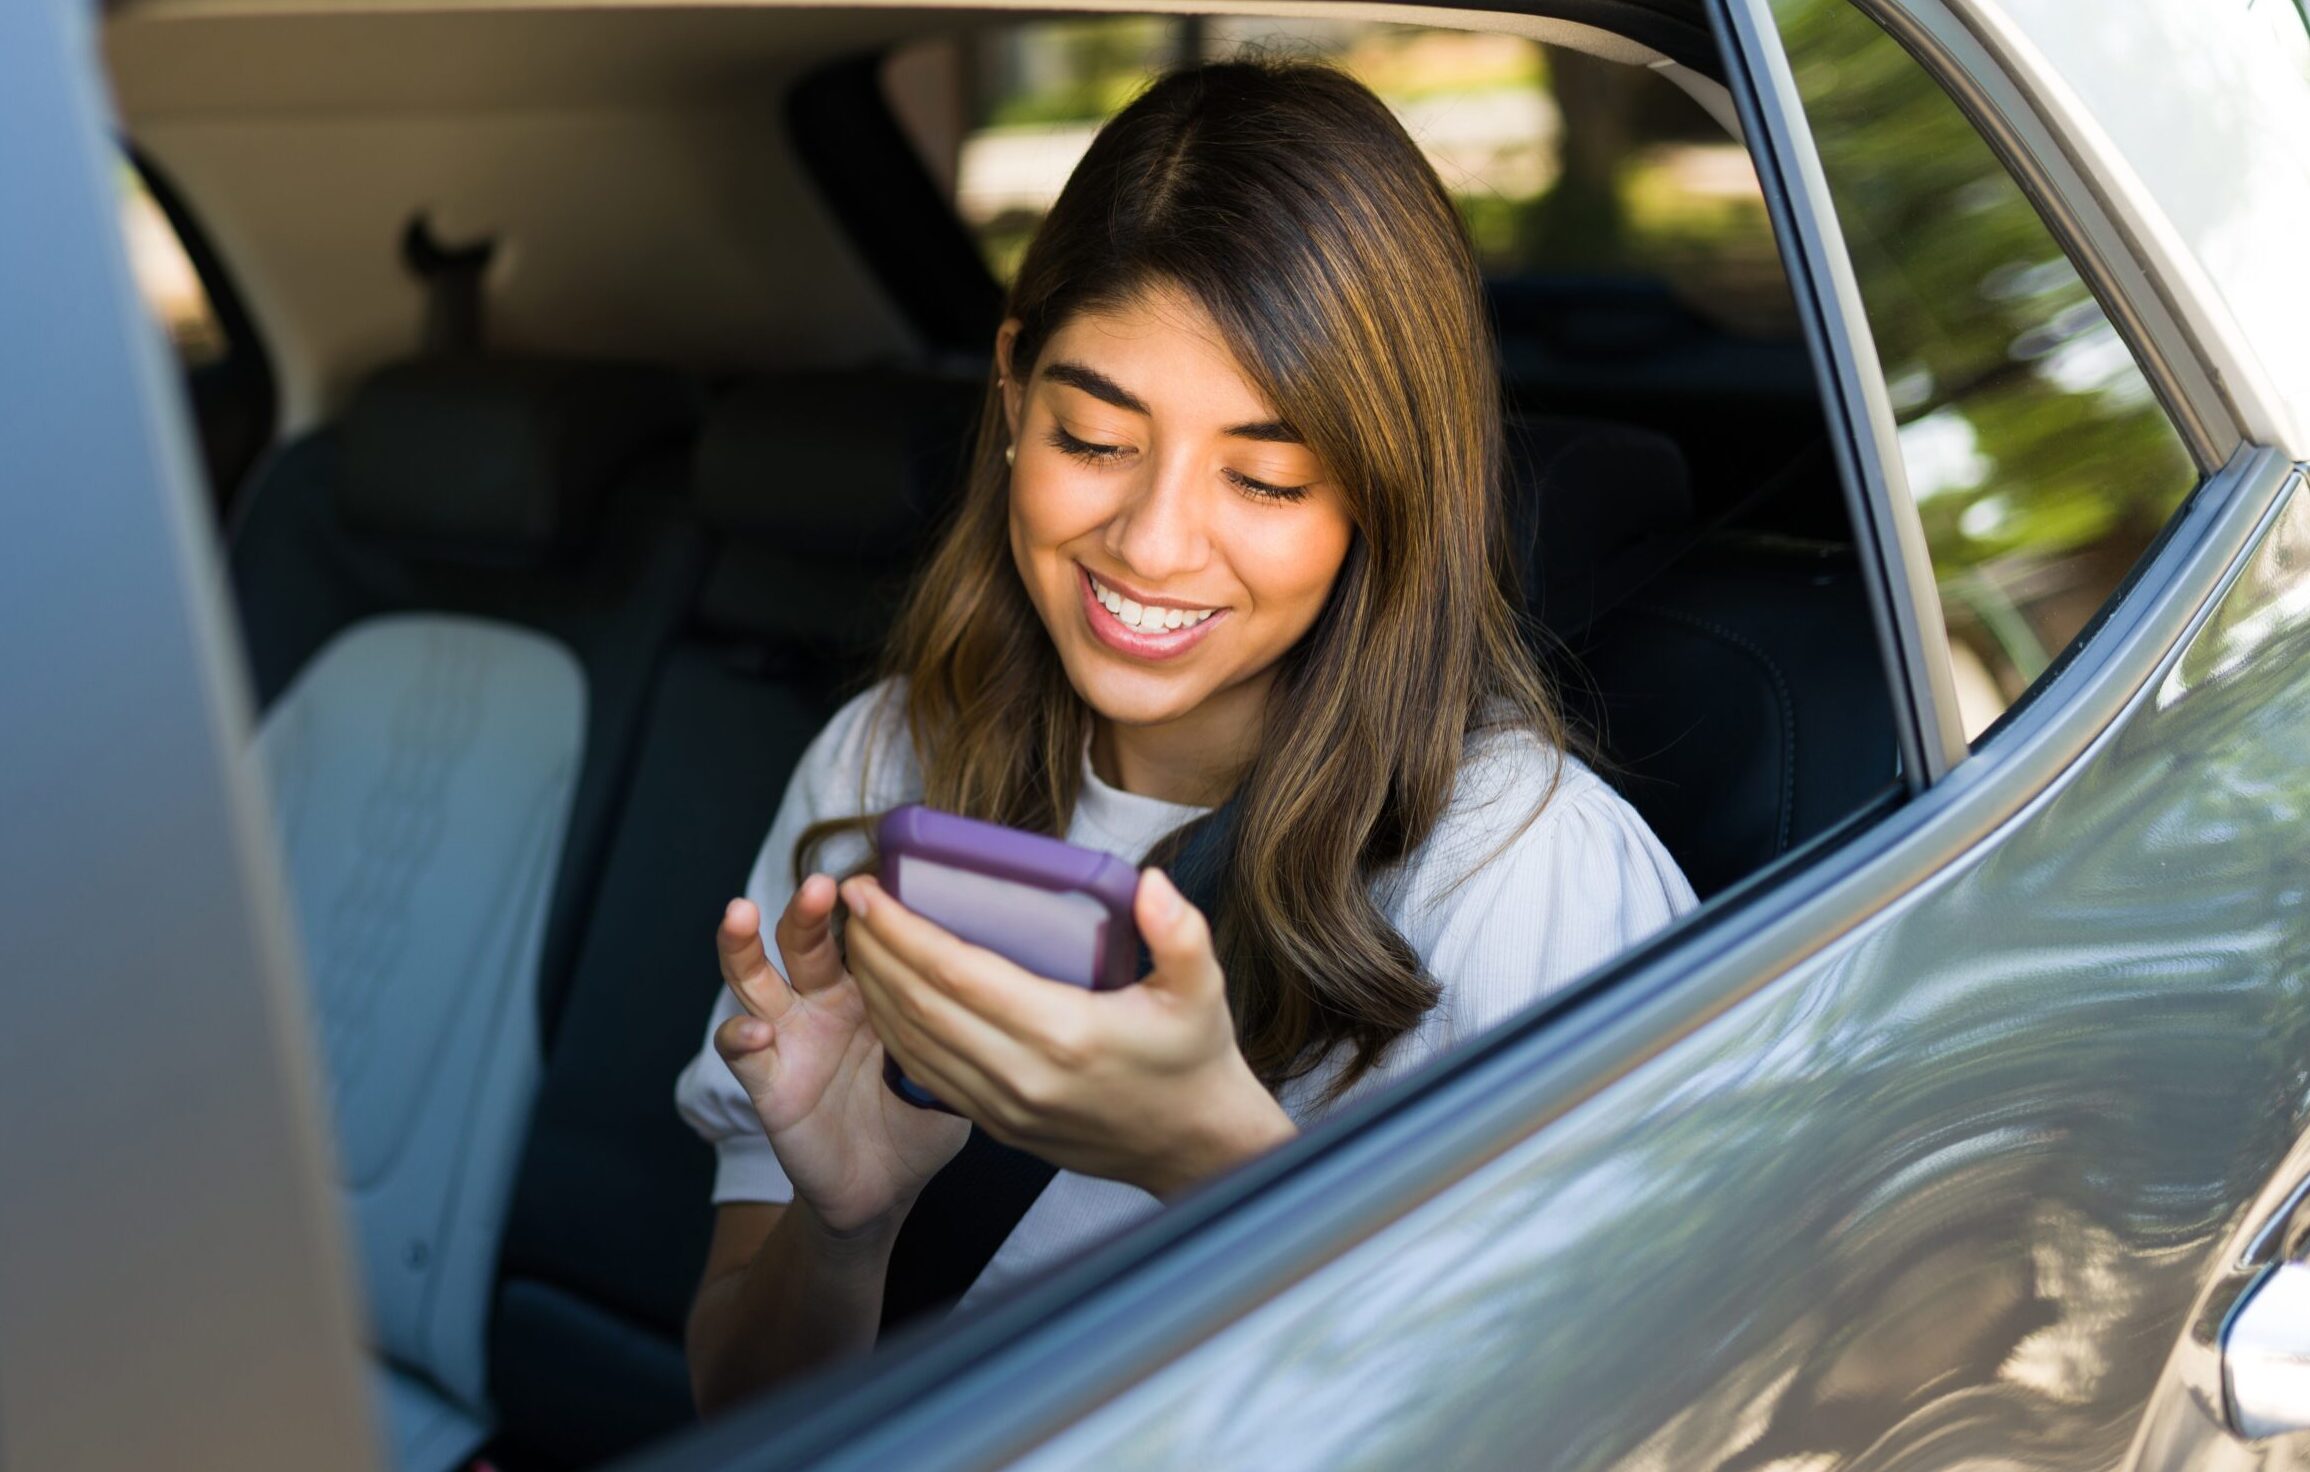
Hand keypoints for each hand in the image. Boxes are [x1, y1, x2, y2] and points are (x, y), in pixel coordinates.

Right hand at [712, 877, 967, 1236]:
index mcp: (870, 988)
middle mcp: (823, 1000)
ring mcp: (789, 1035)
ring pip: (753, 977)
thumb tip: (1001, 989)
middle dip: (805, 910)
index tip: (877, 881)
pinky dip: (741, 1036)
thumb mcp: (949, 1068)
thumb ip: (957, 1031)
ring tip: (740, 914)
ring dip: (742, 944)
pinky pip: (741, 1050)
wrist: (885, 1187)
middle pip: (802, 941)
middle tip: (819, 887)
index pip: (858, 934)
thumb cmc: (921, 1120)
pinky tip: (757, 1032)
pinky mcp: (766, 1078)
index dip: (863, 908)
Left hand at [840, 868, 1296, 1199]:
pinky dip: (894, 1031)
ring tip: (858, 940)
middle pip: (918, 1005)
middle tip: (851, 903)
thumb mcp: (1203, 989)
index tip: (869, 889)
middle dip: (873, 949)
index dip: (902, 929)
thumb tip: (1150, 883)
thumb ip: (1180, 932)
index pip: (955, 973)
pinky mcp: (998, 1126)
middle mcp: (1021, 1075)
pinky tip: (883, 997)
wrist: (1195, 1149)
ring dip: (873, 989)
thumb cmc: (1194, 1060)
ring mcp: (1004, 1107)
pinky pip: (926, 1074)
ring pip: (911, 1043)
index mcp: (1063, 1034)